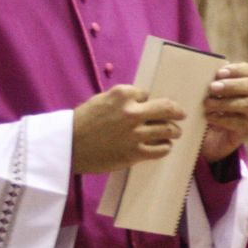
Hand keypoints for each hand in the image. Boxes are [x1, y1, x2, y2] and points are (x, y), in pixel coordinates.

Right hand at [71, 85, 185, 173]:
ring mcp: (135, 134)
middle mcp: (131, 112)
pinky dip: (165, 147)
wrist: (66, 147)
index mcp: (122, 95)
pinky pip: (162, 149)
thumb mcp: (101, 101)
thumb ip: (123, 99)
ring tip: (174, 132)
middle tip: (181, 114)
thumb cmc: (81, 123)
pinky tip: (164, 146)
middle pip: (167, 108)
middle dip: (177, 111)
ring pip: (169, 130)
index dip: (149, 100)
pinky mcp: (135, 153)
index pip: (148, 94)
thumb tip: (144, 101)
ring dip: (174, 131)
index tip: (150, 105)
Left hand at [201, 62, 247, 162]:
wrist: (205, 140)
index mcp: (240, 85)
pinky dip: (223, 119)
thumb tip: (192, 68)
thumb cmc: (203, 111)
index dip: (236, 69)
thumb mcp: (202, 95)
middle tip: (212, 88)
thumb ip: (203, 82)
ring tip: (207, 104)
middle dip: (231, 85)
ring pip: (247, 104)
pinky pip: (240, 123)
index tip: (219, 73)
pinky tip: (209, 118)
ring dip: (225, 102)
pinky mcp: (245, 131)